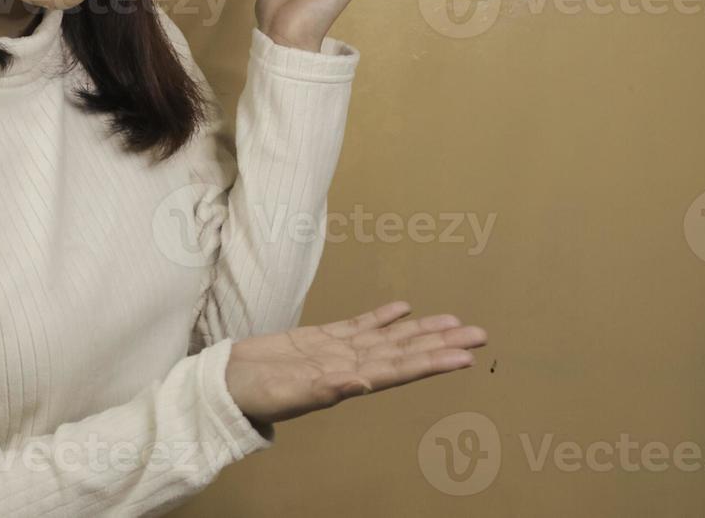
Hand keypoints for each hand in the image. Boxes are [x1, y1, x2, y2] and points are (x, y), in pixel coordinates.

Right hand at [223, 300, 487, 426]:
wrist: (225, 385)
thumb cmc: (254, 395)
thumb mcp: (289, 396)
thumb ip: (326, 389)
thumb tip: (362, 384)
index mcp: (348, 380)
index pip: (401, 370)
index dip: (433, 361)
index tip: (464, 356)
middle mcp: (351, 366)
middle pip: (405, 351)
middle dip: (442, 343)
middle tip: (479, 333)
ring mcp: (338, 351)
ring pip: (389, 338)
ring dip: (421, 330)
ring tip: (453, 320)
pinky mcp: (320, 338)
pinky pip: (360, 325)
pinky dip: (383, 317)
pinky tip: (404, 308)